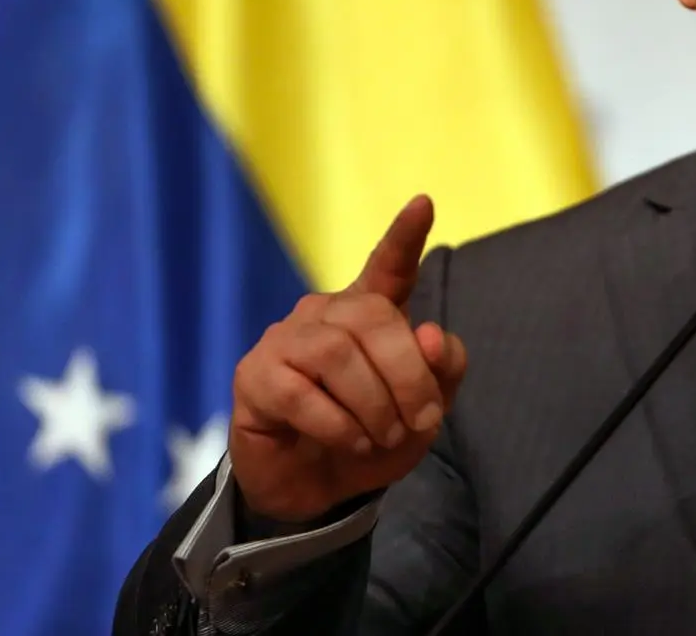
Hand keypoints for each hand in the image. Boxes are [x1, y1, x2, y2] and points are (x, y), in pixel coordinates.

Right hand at [229, 196, 467, 522]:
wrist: (318, 491)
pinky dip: (338, 425)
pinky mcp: (254, 377)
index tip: (424, 204)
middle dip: (409, 374)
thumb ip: (442, 371)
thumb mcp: (423, 412)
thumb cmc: (372, 438)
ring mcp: (284, 340)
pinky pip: (300, 393)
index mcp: (370, 312)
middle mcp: (325, 315)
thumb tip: (432, 334)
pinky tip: (349, 441)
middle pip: (374, 318)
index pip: (388, 267)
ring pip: (337, 354)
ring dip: (373, 405)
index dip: (404, 237)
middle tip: (422, 421)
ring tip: (383, 436)